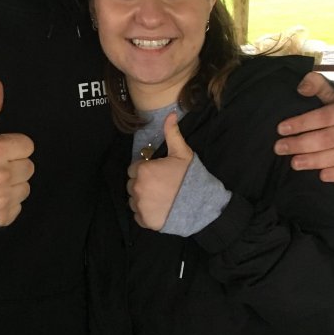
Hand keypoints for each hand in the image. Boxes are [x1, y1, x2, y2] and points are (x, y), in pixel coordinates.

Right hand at [0, 78, 34, 225]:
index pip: (27, 146)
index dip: (12, 146)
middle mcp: (1, 176)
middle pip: (29, 167)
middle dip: (13, 164)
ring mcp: (2, 200)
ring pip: (25, 187)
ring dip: (12, 185)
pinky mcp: (1, 218)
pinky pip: (18, 206)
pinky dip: (7, 203)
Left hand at [127, 113, 192, 229]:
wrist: (201, 205)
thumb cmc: (190, 178)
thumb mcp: (182, 153)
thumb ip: (172, 134)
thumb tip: (171, 114)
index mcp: (143, 171)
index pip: (134, 169)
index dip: (145, 170)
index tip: (158, 173)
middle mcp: (137, 188)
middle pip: (132, 184)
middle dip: (143, 184)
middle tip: (161, 186)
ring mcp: (140, 206)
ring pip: (134, 200)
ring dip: (143, 198)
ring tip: (160, 198)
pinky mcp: (144, 221)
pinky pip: (138, 215)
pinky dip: (146, 213)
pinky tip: (160, 208)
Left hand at [274, 71, 333, 182]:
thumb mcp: (327, 93)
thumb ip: (316, 84)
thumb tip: (302, 86)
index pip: (324, 116)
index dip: (302, 123)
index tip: (280, 128)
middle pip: (328, 139)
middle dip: (301, 144)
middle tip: (280, 148)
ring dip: (314, 161)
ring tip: (293, 163)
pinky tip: (321, 176)